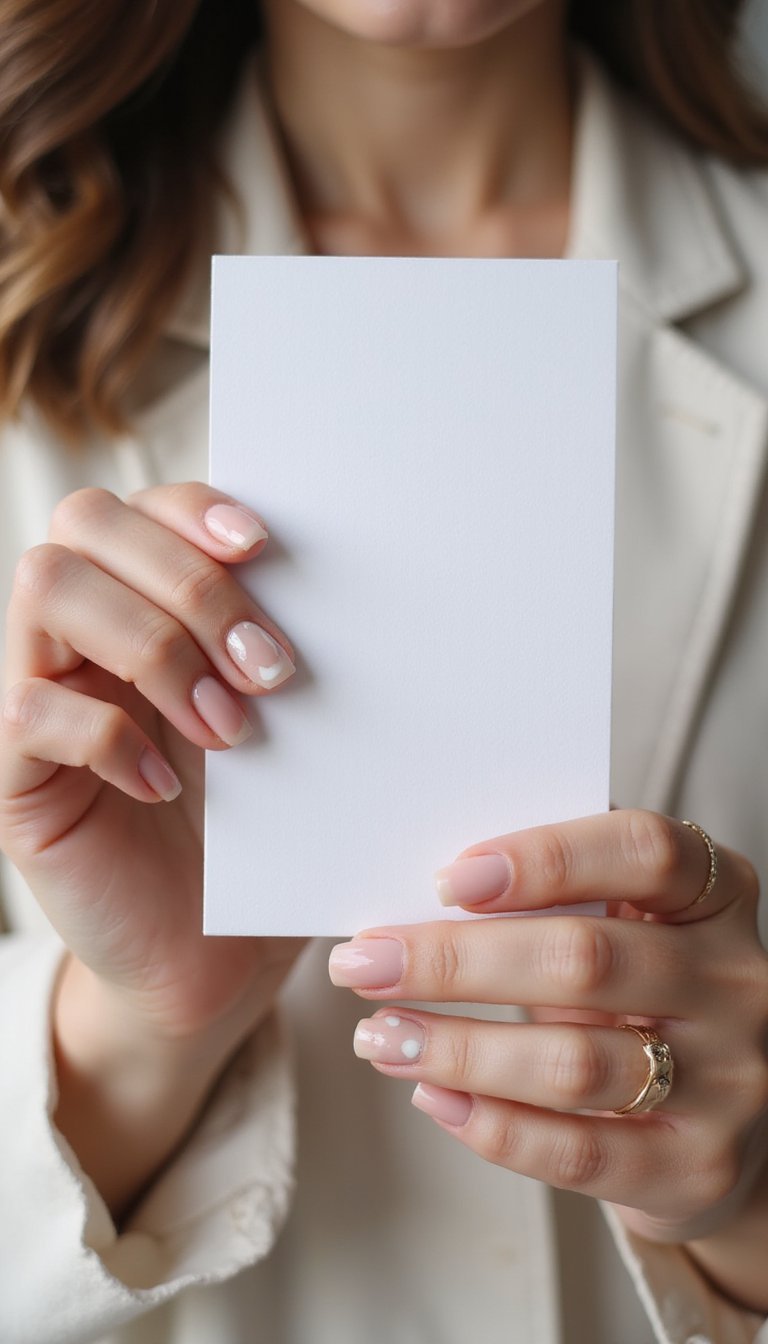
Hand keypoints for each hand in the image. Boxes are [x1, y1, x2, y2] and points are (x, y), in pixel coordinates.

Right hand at [0, 483, 304, 1053]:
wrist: (210, 959)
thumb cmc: (254, 832)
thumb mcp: (276, 729)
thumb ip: (276, 650)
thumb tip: (344, 582)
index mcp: (138, 606)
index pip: (137, 503)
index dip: (192, 508)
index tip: (265, 549)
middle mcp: (75, 635)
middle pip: (84, 522)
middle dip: (187, 582)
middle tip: (268, 669)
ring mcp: (33, 696)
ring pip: (46, 589)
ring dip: (153, 646)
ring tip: (229, 728)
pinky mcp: (12, 777)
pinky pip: (29, 711)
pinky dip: (110, 737)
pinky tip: (166, 784)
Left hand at [328, 810, 767, 1244]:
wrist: (720, 1118)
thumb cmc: (644, 996)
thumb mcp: (626, 927)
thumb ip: (557, 898)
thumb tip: (424, 889)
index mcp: (715, 895)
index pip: (643, 851)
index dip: (544, 856)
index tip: (447, 878)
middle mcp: (735, 982)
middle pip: (586, 958)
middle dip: (455, 961)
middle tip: (365, 963)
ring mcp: (728, 1080)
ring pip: (572, 1063)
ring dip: (456, 1047)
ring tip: (379, 1035)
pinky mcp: (696, 1166)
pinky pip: (577, 1151)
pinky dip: (491, 1125)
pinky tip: (433, 1095)